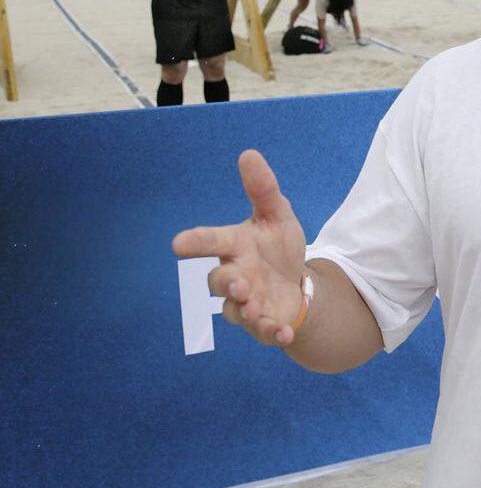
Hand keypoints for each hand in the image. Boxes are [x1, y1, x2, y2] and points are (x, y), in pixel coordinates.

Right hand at [172, 150, 307, 346]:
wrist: (296, 282)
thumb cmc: (277, 246)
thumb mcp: (277, 215)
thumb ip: (263, 189)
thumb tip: (249, 154)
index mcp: (235, 246)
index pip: (211, 241)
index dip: (196, 242)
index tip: (178, 243)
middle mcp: (235, 276)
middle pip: (219, 282)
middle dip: (227, 283)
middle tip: (241, 283)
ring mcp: (246, 303)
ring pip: (235, 311)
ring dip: (246, 311)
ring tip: (258, 309)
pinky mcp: (262, 323)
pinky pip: (262, 332)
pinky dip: (272, 333)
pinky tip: (284, 332)